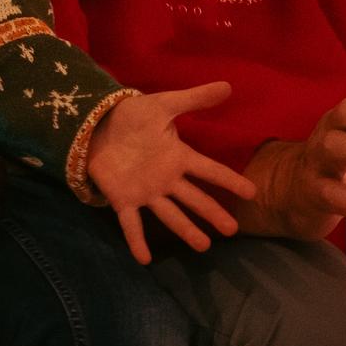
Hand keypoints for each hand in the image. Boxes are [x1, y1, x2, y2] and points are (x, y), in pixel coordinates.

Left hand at [86, 82, 258, 263]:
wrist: (94, 125)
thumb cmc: (131, 117)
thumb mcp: (164, 105)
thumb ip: (194, 99)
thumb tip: (228, 86)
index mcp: (178, 157)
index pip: (209, 171)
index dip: (230, 181)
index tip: (251, 193)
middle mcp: (166, 179)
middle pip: (194, 199)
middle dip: (213, 214)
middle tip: (232, 230)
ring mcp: (146, 192)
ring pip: (170, 215)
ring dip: (186, 230)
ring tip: (203, 247)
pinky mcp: (123, 200)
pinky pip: (131, 223)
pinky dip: (136, 241)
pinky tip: (144, 259)